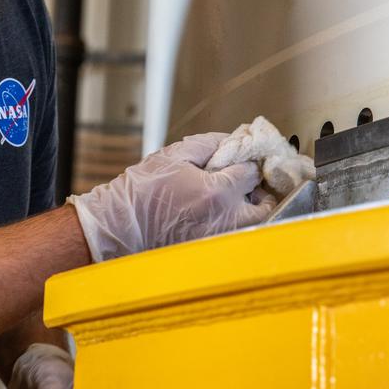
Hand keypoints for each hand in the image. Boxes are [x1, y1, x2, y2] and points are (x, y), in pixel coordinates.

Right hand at [68, 133, 273, 262]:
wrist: (123, 224)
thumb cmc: (143, 189)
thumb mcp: (175, 154)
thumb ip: (210, 143)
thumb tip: (233, 140)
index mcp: (217, 192)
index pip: (252, 172)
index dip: (250, 159)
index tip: (245, 156)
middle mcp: (225, 219)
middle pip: (265, 204)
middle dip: (260, 189)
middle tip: (248, 179)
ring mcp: (220, 237)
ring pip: (255, 223)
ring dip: (252, 207)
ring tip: (236, 195)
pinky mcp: (212, 248)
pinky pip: (238, 234)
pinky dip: (238, 222)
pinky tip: (221, 211)